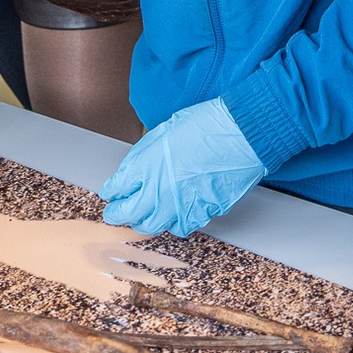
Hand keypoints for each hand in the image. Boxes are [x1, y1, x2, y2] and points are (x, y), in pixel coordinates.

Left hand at [99, 98, 264, 235]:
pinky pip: (179, 227)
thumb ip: (143, 156)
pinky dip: (172, 223)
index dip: (111, 191)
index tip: (111, 192)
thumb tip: (132, 171)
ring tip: (143, 215)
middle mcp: (158, 191)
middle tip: (116, 211)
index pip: (116, 188)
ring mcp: (179, 206)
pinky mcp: (200, 214)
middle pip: (128, 214)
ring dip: (144, 220)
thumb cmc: (207, 125)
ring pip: (152, 226)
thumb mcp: (163, 132)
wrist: (240, 135)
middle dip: (118, 213)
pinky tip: (173, 214)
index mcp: (145, 167)